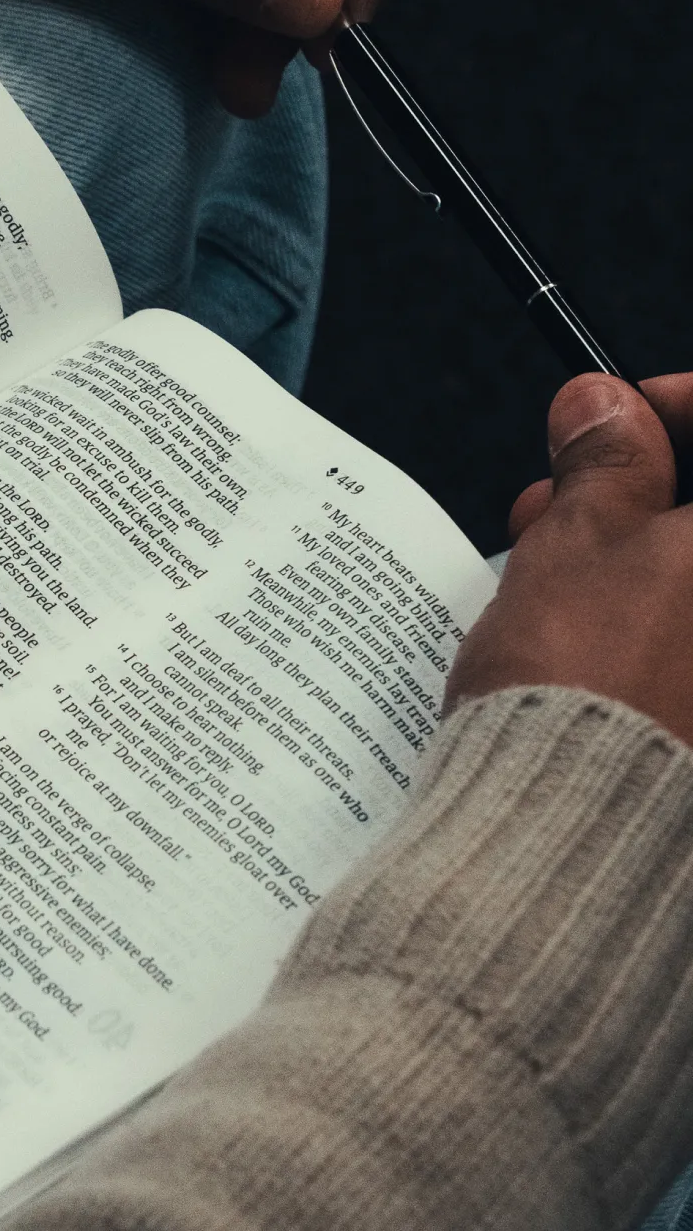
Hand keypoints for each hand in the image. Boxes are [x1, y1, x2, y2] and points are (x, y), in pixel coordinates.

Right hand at [446, 371, 692, 748]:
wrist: (572, 823)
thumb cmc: (585, 687)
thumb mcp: (578, 539)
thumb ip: (607, 461)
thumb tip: (604, 408)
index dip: (678, 407)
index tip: (617, 416)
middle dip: (645, 486)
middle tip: (568, 497)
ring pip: (691, 578)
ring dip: (638, 550)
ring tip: (551, 568)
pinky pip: (685, 641)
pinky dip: (652, 616)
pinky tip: (588, 625)